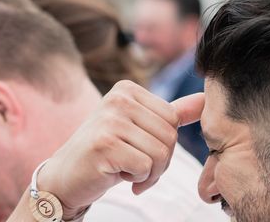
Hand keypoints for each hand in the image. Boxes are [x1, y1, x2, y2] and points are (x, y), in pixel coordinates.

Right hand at [37, 80, 203, 218]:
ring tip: (127, 170)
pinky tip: (117, 175)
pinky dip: (137, 179)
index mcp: (127, 89)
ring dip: (150, 173)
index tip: (142, 150)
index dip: (165, 143)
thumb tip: (205, 99)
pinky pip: (145, 167)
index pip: (173, 118)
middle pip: (169, 136)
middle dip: (160, 161)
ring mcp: (110, 120)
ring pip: (161, 153)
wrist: (64, 178)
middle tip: (137, 167)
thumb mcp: (138, 127)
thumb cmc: (105, 152)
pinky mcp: (104, 145)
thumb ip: (171, 113)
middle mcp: (118, 99)